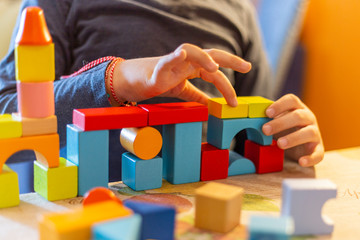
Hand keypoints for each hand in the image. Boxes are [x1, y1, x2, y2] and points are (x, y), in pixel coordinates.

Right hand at [110, 43, 250, 105]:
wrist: (133, 82)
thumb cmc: (157, 82)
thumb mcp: (182, 90)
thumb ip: (198, 95)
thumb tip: (211, 105)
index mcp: (192, 68)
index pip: (214, 72)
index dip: (227, 83)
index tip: (236, 100)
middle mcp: (185, 63)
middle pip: (210, 55)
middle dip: (229, 60)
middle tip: (246, 66)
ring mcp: (172, 64)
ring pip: (191, 53)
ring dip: (204, 58)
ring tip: (215, 68)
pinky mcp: (157, 70)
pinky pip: (166, 60)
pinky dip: (175, 56)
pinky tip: (182, 53)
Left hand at [262, 94, 323, 166]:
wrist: (299, 146)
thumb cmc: (284, 130)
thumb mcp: (275, 123)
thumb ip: (265, 120)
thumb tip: (247, 119)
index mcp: (297, 108)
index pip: (291, 100)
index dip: (280, 105)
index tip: (267, 112)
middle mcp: (308, 118)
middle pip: (298, 116)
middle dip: (281, 123)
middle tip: (265, 130)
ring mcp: (315, 133)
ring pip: (309, 132)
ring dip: (294, 138)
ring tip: (280, 144)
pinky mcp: (318, 149)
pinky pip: (318, 153)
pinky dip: (311, 158)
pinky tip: (301, 162)